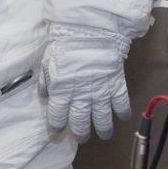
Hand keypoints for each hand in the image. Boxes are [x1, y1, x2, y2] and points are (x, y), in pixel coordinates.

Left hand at [41, 23, 131, 141]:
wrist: (90, 31)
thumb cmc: (66, 43)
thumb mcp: (48, 62)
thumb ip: (46, 82)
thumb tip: (45, 96)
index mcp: (61, 91)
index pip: (57, 117)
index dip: (56, 127)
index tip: (56, 133)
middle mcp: (81, 96)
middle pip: (80, 122)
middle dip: (80, 132)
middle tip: (82, 137)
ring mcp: (100, 92)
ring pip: (101, 118)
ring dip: (103, 128)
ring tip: (104, 133)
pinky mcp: (115, 84)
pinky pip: (120, 103)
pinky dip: (122, 112)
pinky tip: (122, 116)